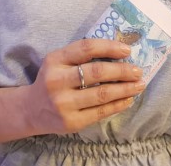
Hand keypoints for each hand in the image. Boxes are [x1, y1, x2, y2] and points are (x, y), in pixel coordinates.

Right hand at [23, 38, 144, 134]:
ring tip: (139, 85)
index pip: (86, 48)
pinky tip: (128, 100)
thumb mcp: (58, 61)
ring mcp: (63, 103)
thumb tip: (119, 52)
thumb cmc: (52, 80)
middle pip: (97, 72)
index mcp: (55, 60)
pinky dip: (118, 105)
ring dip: (125, 89)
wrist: (31, 110)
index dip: (109, 47)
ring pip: (102, 94)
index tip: (127, 50)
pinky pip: (100, 112)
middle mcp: (57, 81)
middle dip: (122, 70)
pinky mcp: (71, 122)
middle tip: (138, 71)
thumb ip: (81, 55)